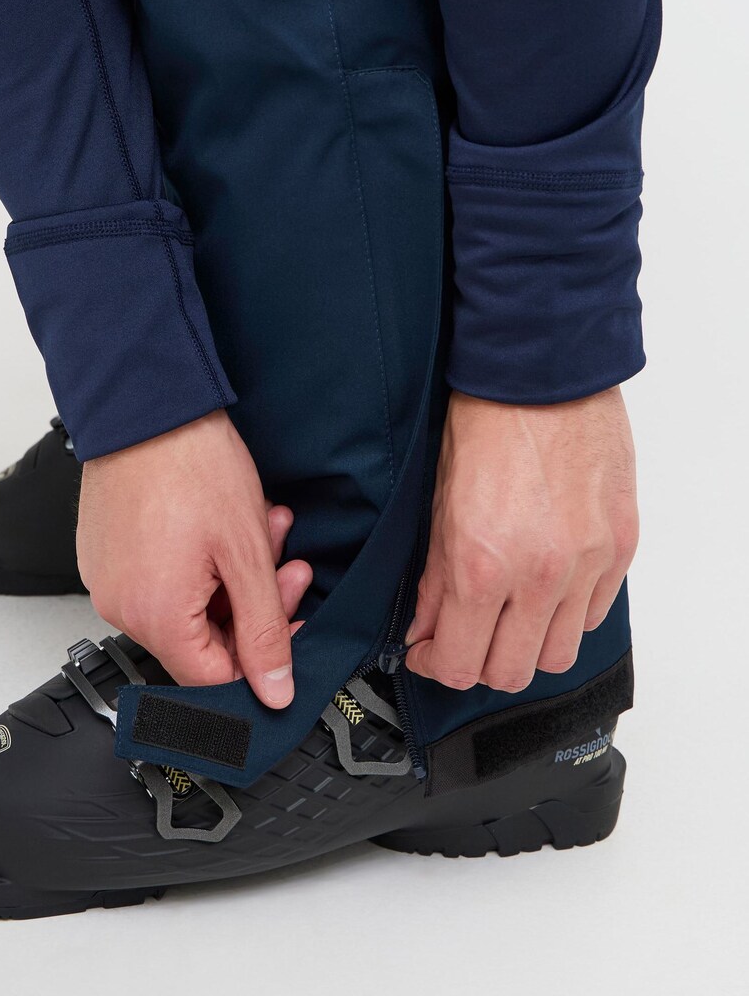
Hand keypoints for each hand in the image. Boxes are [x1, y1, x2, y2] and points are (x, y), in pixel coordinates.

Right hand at [76, 410, 311, 707]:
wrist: (147, 405)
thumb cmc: (192, 465)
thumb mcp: (247, 555)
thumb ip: (263, 630)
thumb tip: (273, 690)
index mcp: (156, 618)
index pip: (213, 680)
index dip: (260, 659)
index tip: (286, 627)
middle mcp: (122, 608)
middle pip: (202, 640)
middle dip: (254, 603)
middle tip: (284, 564)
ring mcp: (109, 580)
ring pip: (187, 604)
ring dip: (233, 574)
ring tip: (260, 527)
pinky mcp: (106, 554)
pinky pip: (160, 579)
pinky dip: (200, 561)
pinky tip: (225, 526)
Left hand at [406, 387, 637, 692]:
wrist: (541, 374)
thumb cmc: (484, 426)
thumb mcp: (440, 507)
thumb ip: (435, 579)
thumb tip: (426, 629)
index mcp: (481, 566)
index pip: (459, 664)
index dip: (435, 665)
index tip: (428, 651)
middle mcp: (539, 576)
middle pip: (511, 672)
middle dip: (480, 662)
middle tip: (466, 636)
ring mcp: (586, 565)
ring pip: (558, 654)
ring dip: (528, 645)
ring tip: (509, 616)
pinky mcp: (618, 548)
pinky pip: (594, 616)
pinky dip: (568, 615)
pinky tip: (545, 589)